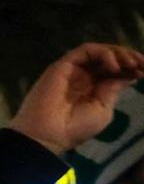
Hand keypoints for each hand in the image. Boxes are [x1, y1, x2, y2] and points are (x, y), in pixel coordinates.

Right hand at [7, 43, 143, 155]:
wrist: (49, 133)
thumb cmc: (75, 128)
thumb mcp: (103, 110)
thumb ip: (113, 90)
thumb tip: (128, 76)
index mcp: (93, 88)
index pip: (115, 71)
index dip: (132, 68)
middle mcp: (83, 76)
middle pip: (109, 58)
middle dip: (129, 58)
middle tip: (143, 64)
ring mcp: (73, 69)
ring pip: (99, 51)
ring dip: (118, 53)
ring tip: (131, 63)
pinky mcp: (63, 64)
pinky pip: (86, 50)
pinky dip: (103, 53)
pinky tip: (114, 66)